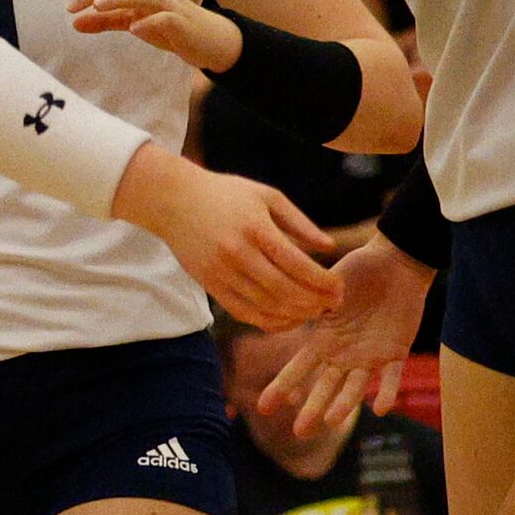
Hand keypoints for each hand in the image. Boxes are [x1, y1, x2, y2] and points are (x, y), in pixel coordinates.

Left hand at [67, 0, 241, 70]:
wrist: (208, 40)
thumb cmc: (168, 26)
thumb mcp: (132, 22)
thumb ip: (105, 20)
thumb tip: (74, 22)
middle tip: (72, 4)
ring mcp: (169, 4)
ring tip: (97, 7)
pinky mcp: (181, 23)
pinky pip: (165, 18)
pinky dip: (149, 22)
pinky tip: (133, 29)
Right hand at [119, 150, 340, 329]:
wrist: (174, 200)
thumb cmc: (226, 194)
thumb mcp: (266, 196)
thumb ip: (299, 222)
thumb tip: (330, 246)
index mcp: (255, 228)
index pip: (297, 264)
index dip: (323, 281)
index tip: (340, 287)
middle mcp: (237, 253)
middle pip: (285, 290)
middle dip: (315, 302)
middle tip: (334, 304)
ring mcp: (221, 272)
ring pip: (266, 306)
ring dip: (296, 315)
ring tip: (315, 312)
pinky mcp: (210, 285)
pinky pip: (244, 313)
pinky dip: (269, 321)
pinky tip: (288, 318)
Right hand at [261, 234, 434, 438]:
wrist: (396, 264)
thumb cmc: (359, 269)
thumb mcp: (328, 286)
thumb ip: (311, 303)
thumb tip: (286, 307)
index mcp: (324, 339)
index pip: (298, 368)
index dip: (282, 386)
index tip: (263, 407)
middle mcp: (344, 354)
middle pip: (325, 387)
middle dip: (312, 409)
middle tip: (299, 432)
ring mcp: (369, 356)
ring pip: (355, 387)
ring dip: (344, 404)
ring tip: (332, 421)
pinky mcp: (396, 352)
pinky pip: (392, 377)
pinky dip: (387, 392)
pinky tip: (380, 408)